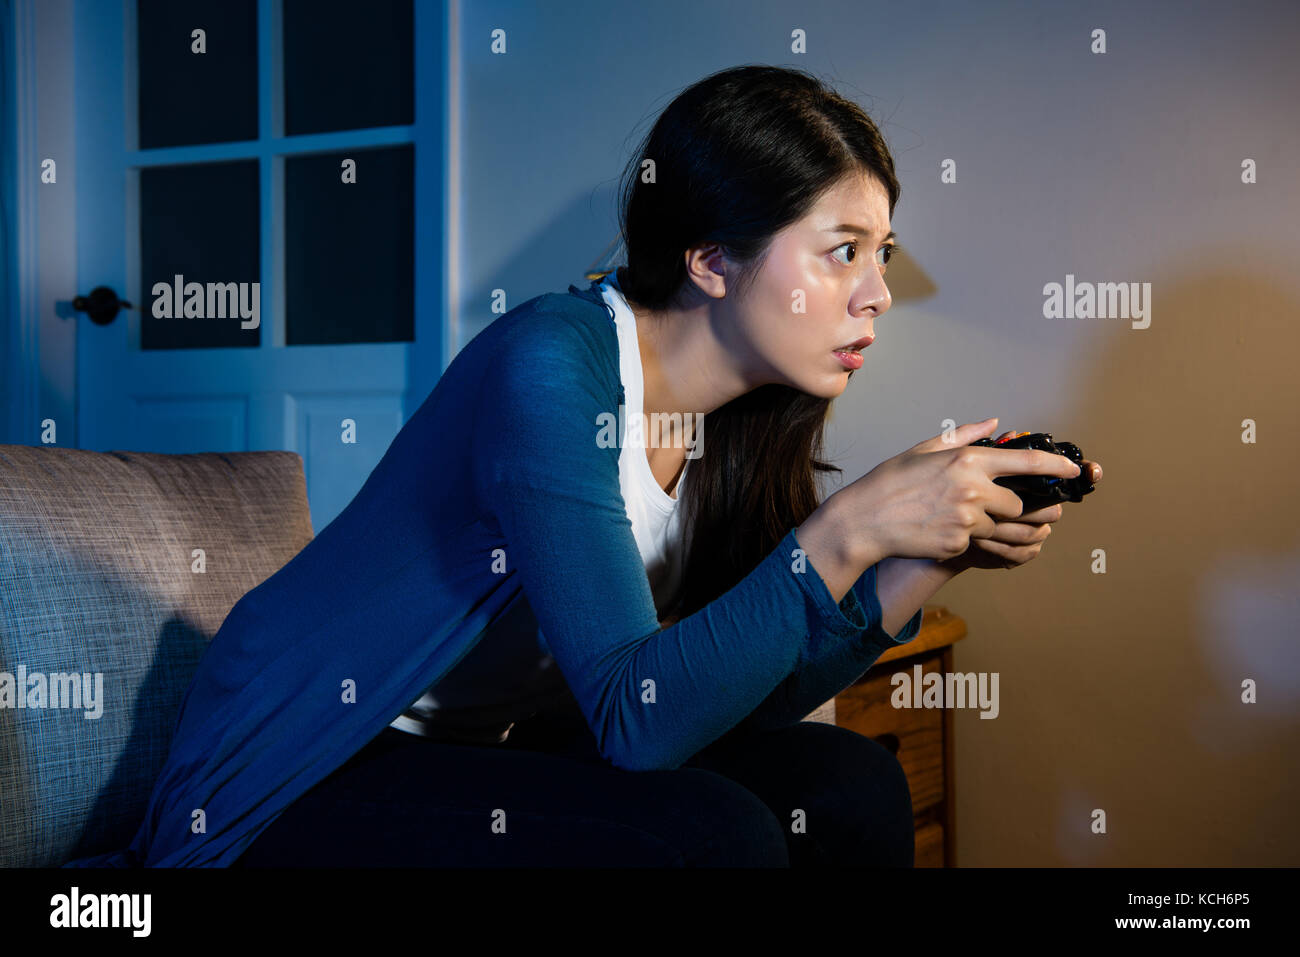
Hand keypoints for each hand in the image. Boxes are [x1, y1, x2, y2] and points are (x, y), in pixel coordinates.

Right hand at [833, 418, 1085, 565]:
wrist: (864, 520)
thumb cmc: (889, 482)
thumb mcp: (924, 449)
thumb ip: (964, 436)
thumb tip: (994, 424)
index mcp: (967, 460)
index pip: (1027, 462)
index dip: (1056, 466)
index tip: (1073, 470)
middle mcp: (973, 490)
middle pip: (1018, 504)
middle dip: (1010, 506)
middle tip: (989, 504)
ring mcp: (967, 520)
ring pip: (1002, 527)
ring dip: (996, 525)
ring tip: (971, 520)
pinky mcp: (959, 544)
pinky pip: (978, 543)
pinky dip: (967, 538)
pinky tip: (941, 530)